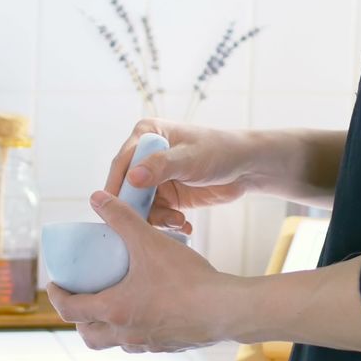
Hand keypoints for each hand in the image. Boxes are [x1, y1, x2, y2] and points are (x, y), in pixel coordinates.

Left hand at [47, 191, 242, 352]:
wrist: (225, 309)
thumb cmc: (186, 279)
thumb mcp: (148, 242)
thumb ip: (122, 218)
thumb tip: (97, 198)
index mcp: (114, 310)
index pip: (70, 310)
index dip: (57, 296)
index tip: (55, 285)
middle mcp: (125, 333)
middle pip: (88, 336)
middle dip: (79, 319)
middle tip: (81, 299)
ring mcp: (147, 343)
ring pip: (115, 343)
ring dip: (106, 327)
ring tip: (113, 305)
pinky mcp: (168, 346)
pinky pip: (142, 343)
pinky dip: (136, 330)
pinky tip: (149, 311)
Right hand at [107, 119, 255, 234]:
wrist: (246, 167)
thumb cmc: (219, 151)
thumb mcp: (189, 158)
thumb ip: (161, 166)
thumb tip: (132, 178)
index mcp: (147, 135)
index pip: (122, 163)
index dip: (116, 187)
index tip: (114, 210)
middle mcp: (146, 156)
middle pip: (127, 188)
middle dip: (136, 208)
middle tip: (149, 224)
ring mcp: (156, 178)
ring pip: (140, 205)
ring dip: (156, 218)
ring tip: (178, 222)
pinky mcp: (167, 196)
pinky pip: (157, 214)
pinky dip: (167, 223)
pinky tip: (184, 226)